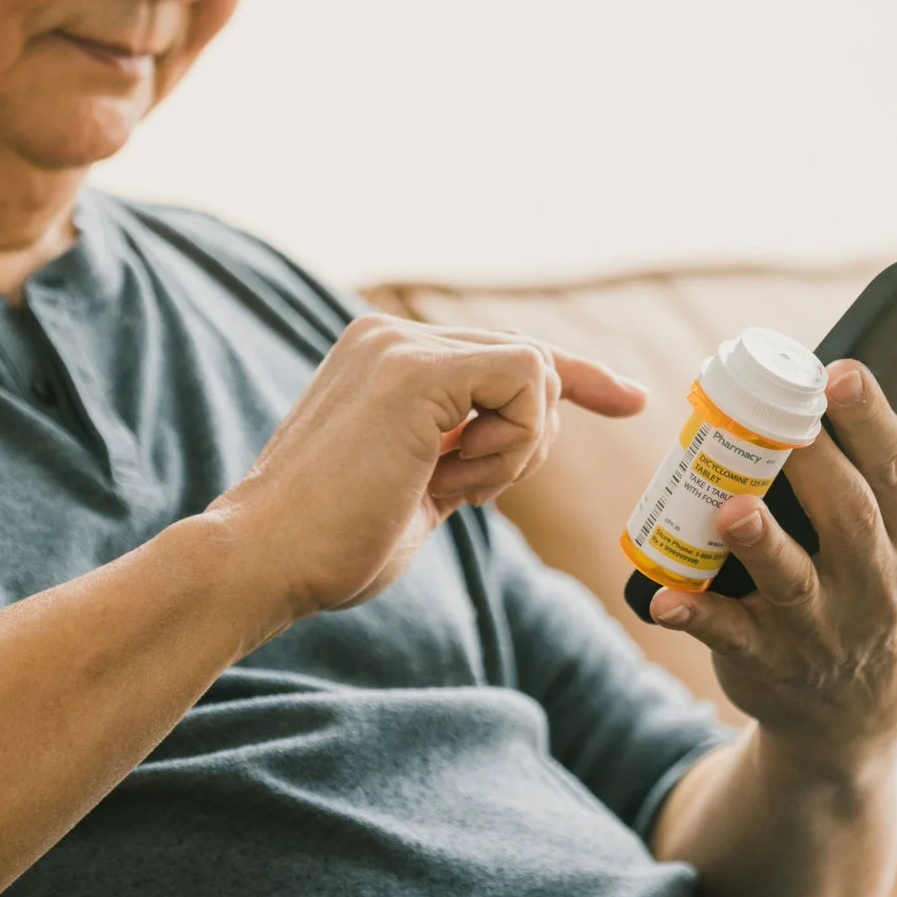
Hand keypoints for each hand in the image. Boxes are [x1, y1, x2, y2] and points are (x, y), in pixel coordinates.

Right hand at [211, 314, 647, 620]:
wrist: (265, 562)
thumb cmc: (332, 545)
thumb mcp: (417, 486)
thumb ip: (463, 450)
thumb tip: (522, 438)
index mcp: (385, 356)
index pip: (505, 354)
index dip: (576, 378)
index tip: (632, 399)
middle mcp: (391, 334)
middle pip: (530, 361)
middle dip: (531, 438)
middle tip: (467, 492)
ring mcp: (402, 345)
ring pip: (533, 371)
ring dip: (514, 450)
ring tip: (445, 487)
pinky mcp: (418, 370)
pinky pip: (527, 380)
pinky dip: (515, 442)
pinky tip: (456, 477)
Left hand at [649, 348, 896, 779]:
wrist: (856, 712)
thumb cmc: (892, 579)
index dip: (871, 420)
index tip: (840, 372)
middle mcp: (878, 583)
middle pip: (848, 516)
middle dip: (814, 465)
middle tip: (776, 415)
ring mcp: (821, 627)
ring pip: (792, 579)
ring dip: (761, 544)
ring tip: (730, 507)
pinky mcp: (767, 661)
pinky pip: (731, 636)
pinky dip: (698, 616)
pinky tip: (664, 597)